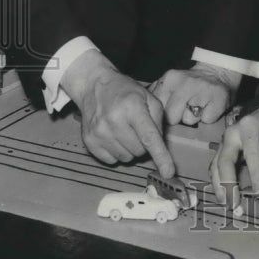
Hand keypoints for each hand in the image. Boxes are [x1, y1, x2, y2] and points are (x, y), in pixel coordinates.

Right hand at [61, 49, 173, 175]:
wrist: (94, 86)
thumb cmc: (125, 91)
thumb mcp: (148, 97)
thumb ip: (158, 120)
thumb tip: (159, 146)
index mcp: (132, 107)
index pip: (149, 137)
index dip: (161, 157)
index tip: (168, 172)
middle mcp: (114, 121)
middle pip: (140, 151)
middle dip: (143, 143)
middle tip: (136, 128)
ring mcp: (99, 132)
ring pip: (126, 158)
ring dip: (130, 149)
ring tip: (124, 130)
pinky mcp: (89, 141)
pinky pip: (111, 160)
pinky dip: (116, 152)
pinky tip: (113, 136)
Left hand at [149, 62, 240, 125]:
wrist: (217, 73)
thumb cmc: (189, 84)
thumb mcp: (170, 84)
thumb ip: (157, 95)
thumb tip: (143, 114)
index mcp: (169, 79)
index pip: (156, 109)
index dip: (162, 114)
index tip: (170, 109)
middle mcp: (184, 82)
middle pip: (172, 118)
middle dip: (178, 117)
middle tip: (186, 107)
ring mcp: (202, 89)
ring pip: (189, 120)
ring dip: (193, 118)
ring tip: (197, 106)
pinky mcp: (218, 98)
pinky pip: (206, 120)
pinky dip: (208, 117)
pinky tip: (208, 106)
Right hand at [210, 106, 258, 209]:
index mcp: (249, 128)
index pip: (251, 154)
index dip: (255, 174)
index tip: (258, 192)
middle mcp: (231, 134)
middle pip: (225, 159)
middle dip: (227, 183)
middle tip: (233, 202)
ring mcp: (223, 141)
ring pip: (216, 165)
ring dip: (219, 186)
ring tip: (226, 203)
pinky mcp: (220, 149)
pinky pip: (215, 167)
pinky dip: (217, 182)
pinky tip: (222, 194)